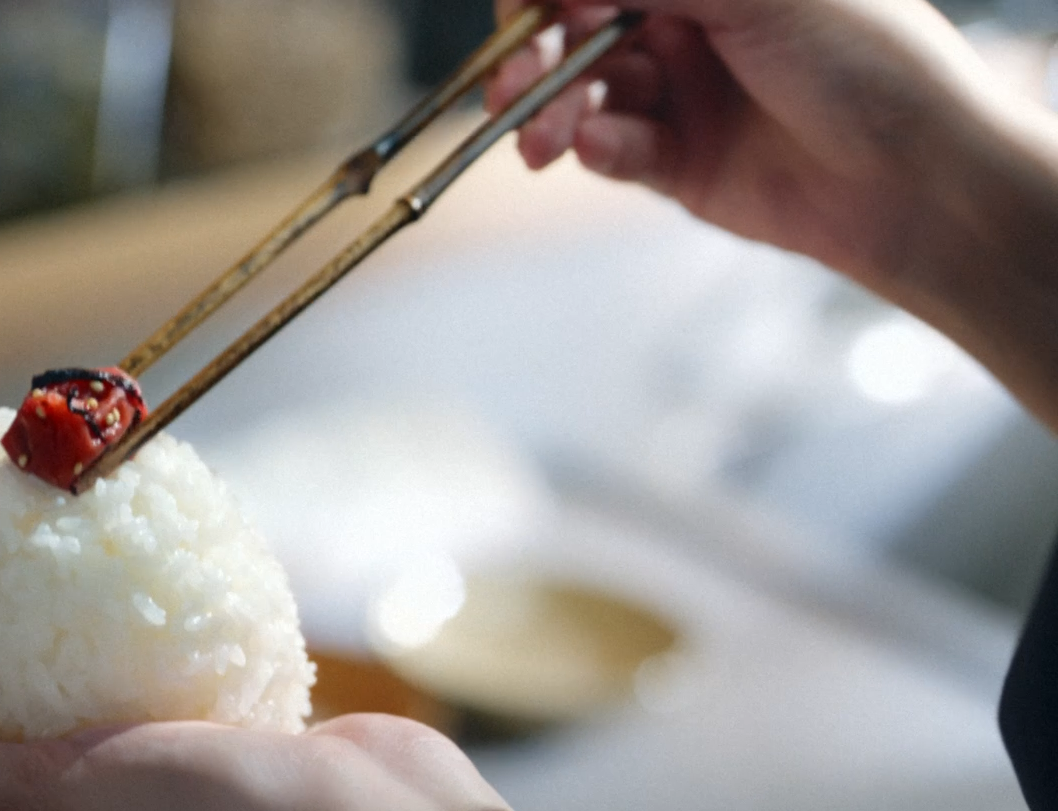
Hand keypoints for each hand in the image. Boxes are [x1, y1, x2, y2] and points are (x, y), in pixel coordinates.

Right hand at [491, 0, 1057, 428]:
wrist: (915, 177)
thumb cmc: (864, 59)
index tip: (519, 14)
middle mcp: (691, 23)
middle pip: (577, 29)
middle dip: (534, 55)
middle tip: (512, 85)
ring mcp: (682, 93)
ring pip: (583, 93)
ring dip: (551, 111)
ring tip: (539, 139)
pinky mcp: (678, 162)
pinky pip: (612, 150)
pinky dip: (594, 147)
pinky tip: (594, 148)